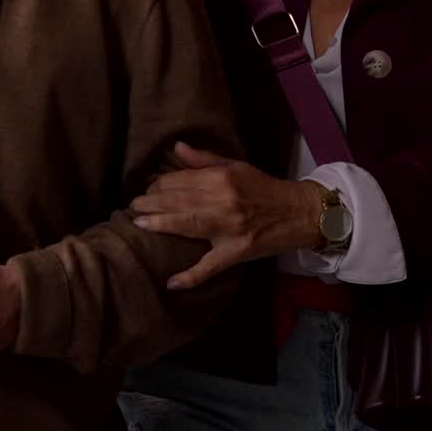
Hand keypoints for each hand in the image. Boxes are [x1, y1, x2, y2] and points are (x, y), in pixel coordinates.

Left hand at [131, 142, 323, 289]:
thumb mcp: (236, 167)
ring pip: (187, 225)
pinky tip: (171, 282)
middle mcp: (224, 201)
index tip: (147, 189)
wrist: (298, 212)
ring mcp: (229, 229)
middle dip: (152, 203)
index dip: (159, 185)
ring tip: (140, 223)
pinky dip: (191, 276)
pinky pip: (210, 267)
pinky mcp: (236, 253)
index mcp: (222, 179)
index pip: (181, 180)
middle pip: (178, 201)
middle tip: (133, 206)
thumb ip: (204, 159)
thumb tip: (176, 148)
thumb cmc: (264, 188)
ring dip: (160, 225)